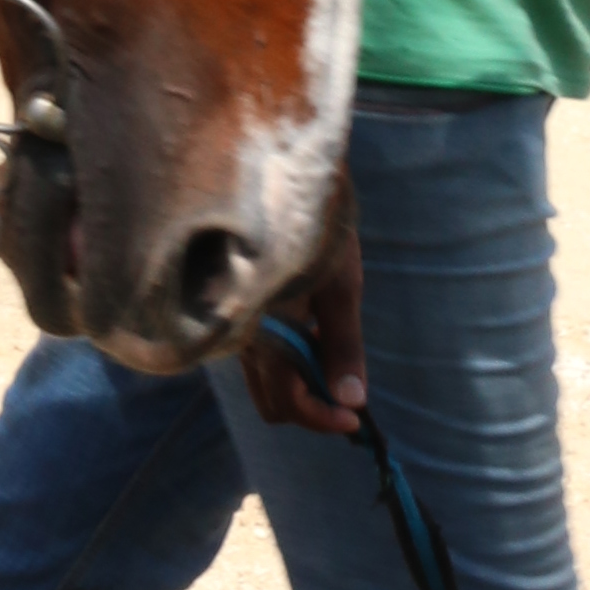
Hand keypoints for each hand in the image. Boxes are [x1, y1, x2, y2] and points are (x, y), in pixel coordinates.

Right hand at [240, 206, 366, 439]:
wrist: (277, 171)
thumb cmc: (314, 225)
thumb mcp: (340, 285)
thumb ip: (343, 346)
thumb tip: (353, 401)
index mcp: (262, 331)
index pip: (288, 402)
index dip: (324, 418)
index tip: (355, 418)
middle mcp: (239, 335)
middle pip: (272, 403)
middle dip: (312, 407)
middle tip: (349, 392)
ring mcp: (234, 324)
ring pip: (264, 383)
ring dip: (300, 385)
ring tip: (331, 358)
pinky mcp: (238, 311)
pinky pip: (260, 358)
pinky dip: (287, 362)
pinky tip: (309, 333)